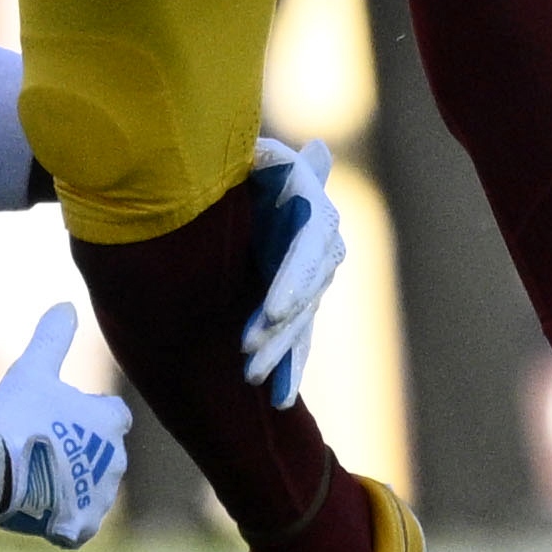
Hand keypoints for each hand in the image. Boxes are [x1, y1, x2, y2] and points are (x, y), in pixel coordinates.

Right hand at [0, 306, 128, 545]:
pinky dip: (62, 519)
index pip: (113, 416)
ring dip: (72, 485)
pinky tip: (39, 507)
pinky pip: (77, 524)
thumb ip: (53, 337)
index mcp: (111, 423)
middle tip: (42, 447)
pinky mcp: (82, 526)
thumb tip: (66, 304)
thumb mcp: (32, 369)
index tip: (59, 417)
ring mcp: (100, 498)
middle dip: (81, 452)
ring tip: (36, 476)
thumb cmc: (15, 415)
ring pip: (91, 490)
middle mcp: (116, 461)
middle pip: (104, 455)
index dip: (88, 415)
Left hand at [240, 136, 342, 404]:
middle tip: (247, 354)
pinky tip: (281, 401)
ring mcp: (309, 280)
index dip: (292, 283)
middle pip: (306, 296)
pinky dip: (290, 368)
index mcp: (312, 212)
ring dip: (280, 354)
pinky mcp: (293, 303)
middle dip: (280, 329)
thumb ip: (274, 163)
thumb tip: (317, 151)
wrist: (231, 180)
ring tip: (253, 378)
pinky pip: (298, 338)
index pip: (310, 253)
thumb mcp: (257, 156)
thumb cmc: (242, 163)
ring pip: (299, 323)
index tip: (272, 311)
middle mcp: (320, 249)